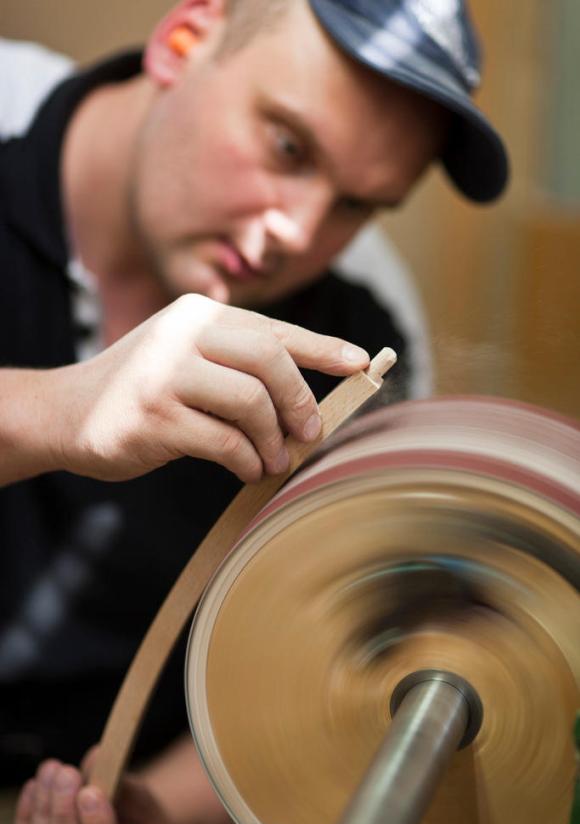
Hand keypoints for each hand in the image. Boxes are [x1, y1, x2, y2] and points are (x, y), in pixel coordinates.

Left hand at [14, 757, 172, 823]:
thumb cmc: (141, 819)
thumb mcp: (143, 800)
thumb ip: (122, 783)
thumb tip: (94, 757)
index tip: (90, 792)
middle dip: (64, 813)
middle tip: (66, 772)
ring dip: (43, 808)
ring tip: (51, 769)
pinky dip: (26, 817)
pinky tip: (35, 787)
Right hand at [49, 294, 369, 482]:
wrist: (67, 412)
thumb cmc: (144, 389)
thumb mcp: (188, 359)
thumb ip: (240, 368)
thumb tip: (310, 405)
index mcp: (199, 314)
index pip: (275, 329)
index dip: (324, 348)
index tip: (362, 364)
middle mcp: (183, 334)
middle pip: (270, 359)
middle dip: (300, 400)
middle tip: (310, 432)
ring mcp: (165, 373)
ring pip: (251, 402)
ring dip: (273, 439)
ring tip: (274, 459)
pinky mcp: (154, 416)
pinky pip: (224, 442)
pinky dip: (246, 461)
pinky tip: (247, 469)